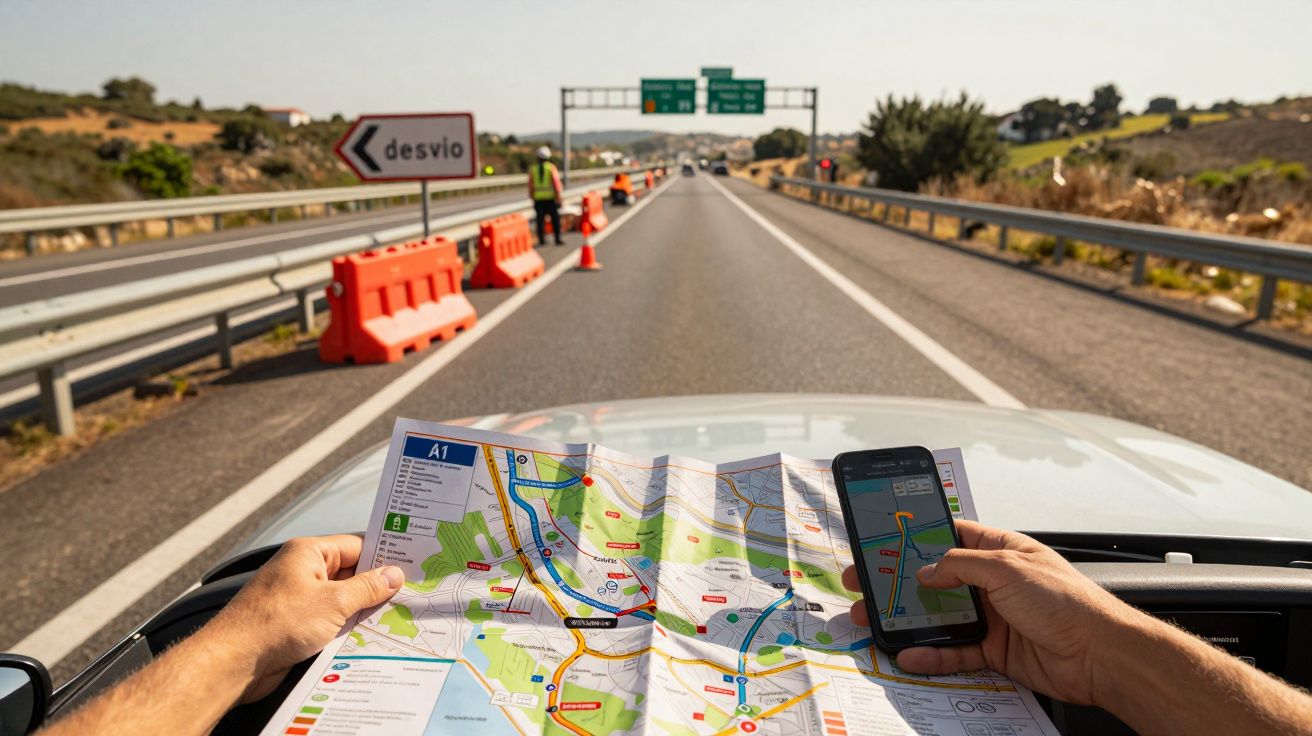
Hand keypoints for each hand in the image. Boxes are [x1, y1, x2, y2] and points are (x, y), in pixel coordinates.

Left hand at [204, 535, 403, 700]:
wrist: (233, 663)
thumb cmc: (274, 624)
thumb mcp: (333, 602)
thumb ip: (367, 588)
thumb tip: (393, 575)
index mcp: (308, 553)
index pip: (356, 546)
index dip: (383, 557)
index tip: (409, 567)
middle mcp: (302, 571)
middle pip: (350, 573)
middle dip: (375, 587)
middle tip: (405, 596)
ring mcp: (297, 598)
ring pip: (341, 600)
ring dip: (360, 611)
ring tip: (389, 618)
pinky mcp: (294, 623)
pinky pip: (328, 619)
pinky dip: (345, 627)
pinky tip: (363, 636)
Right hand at [843, 520, 1134, 704]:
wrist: (1100, 655)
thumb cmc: (1068, 602)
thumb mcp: (1008, 568)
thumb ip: (960, 567)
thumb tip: (925, 571)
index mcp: (1000, 550)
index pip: (950, 536)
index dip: (916, 537)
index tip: (883, 540)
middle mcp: (993, 581)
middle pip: (935, 579)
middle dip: (897, 582)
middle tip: (863, 583)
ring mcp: (992, 616)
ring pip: (939, 617)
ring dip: (906, 619)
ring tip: (872, 620)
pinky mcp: (994, 650)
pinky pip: (954, 651)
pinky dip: (931, 654)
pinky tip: (909, 653)